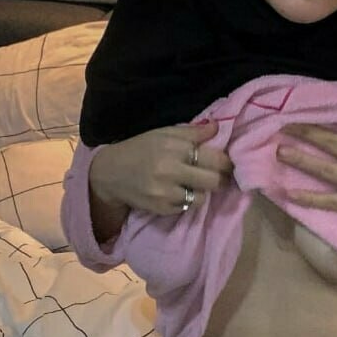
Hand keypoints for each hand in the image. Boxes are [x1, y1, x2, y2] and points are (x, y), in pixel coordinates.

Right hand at [89, 119, 232, 215]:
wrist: (110, 173)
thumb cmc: (140, 148)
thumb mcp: (163, 133)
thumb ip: (192, 132)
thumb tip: (217, 127)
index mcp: (174, 148)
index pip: (215, 158)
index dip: (226, 162)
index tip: (227, 163)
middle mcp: (171, 171)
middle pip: (214, 181)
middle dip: (220, 179)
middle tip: (219, 176)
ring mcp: (166, 193)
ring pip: (202, 198)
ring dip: (203, 192)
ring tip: (196, 184)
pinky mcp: (162, 209)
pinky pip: (187, 208)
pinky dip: (187, 201)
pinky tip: (179, 192)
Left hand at [276, 116, 336, 250]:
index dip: (336, 111)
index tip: (316, 103)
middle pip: (332, 142)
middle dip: (307, 131)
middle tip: (284, 123)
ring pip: (325, 170)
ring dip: (300, 160)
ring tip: (279, 151)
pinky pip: (329, 202)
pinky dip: (309, 199)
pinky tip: (288, 195)